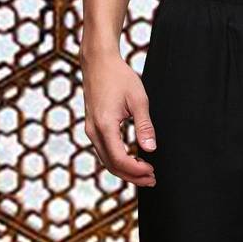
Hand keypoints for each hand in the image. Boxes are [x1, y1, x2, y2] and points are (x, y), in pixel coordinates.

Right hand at [81, 49, 156, 186]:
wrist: (98, 62)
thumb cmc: (118, 76)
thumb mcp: (138, 100)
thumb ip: (145, 126)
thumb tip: (150, 149)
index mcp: (105, 125)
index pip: (120, 159)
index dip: (137, 170)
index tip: (152, 171)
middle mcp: (93, 131)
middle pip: (112, 165)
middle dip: (132, 176)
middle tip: (151, 179)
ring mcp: (90, 130)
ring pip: (106, 161)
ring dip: (126, 171)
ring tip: (144, 173)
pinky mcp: (91, 127)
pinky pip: (104, 152)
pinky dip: (118, 161)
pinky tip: (133, 161)